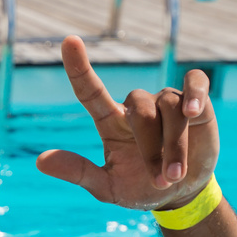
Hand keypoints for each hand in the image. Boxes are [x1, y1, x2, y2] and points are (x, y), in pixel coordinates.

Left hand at [37, 36, 217, 211]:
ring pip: (170, 107)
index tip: (69, 41)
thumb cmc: (139, 188)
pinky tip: (193, 110)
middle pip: (140, 110)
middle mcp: (136, 107)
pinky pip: (195, 83)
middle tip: (159, 180)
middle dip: (151, 147)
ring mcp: (166, 101)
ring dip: (173, 145)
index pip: (90, 91)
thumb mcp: (106, 186)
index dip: (78, 67)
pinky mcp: (196, 103)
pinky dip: (196, 93)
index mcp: (110, 122)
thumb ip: (78, 172)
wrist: (178, 195)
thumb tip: (40, 161)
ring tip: (173, 176)